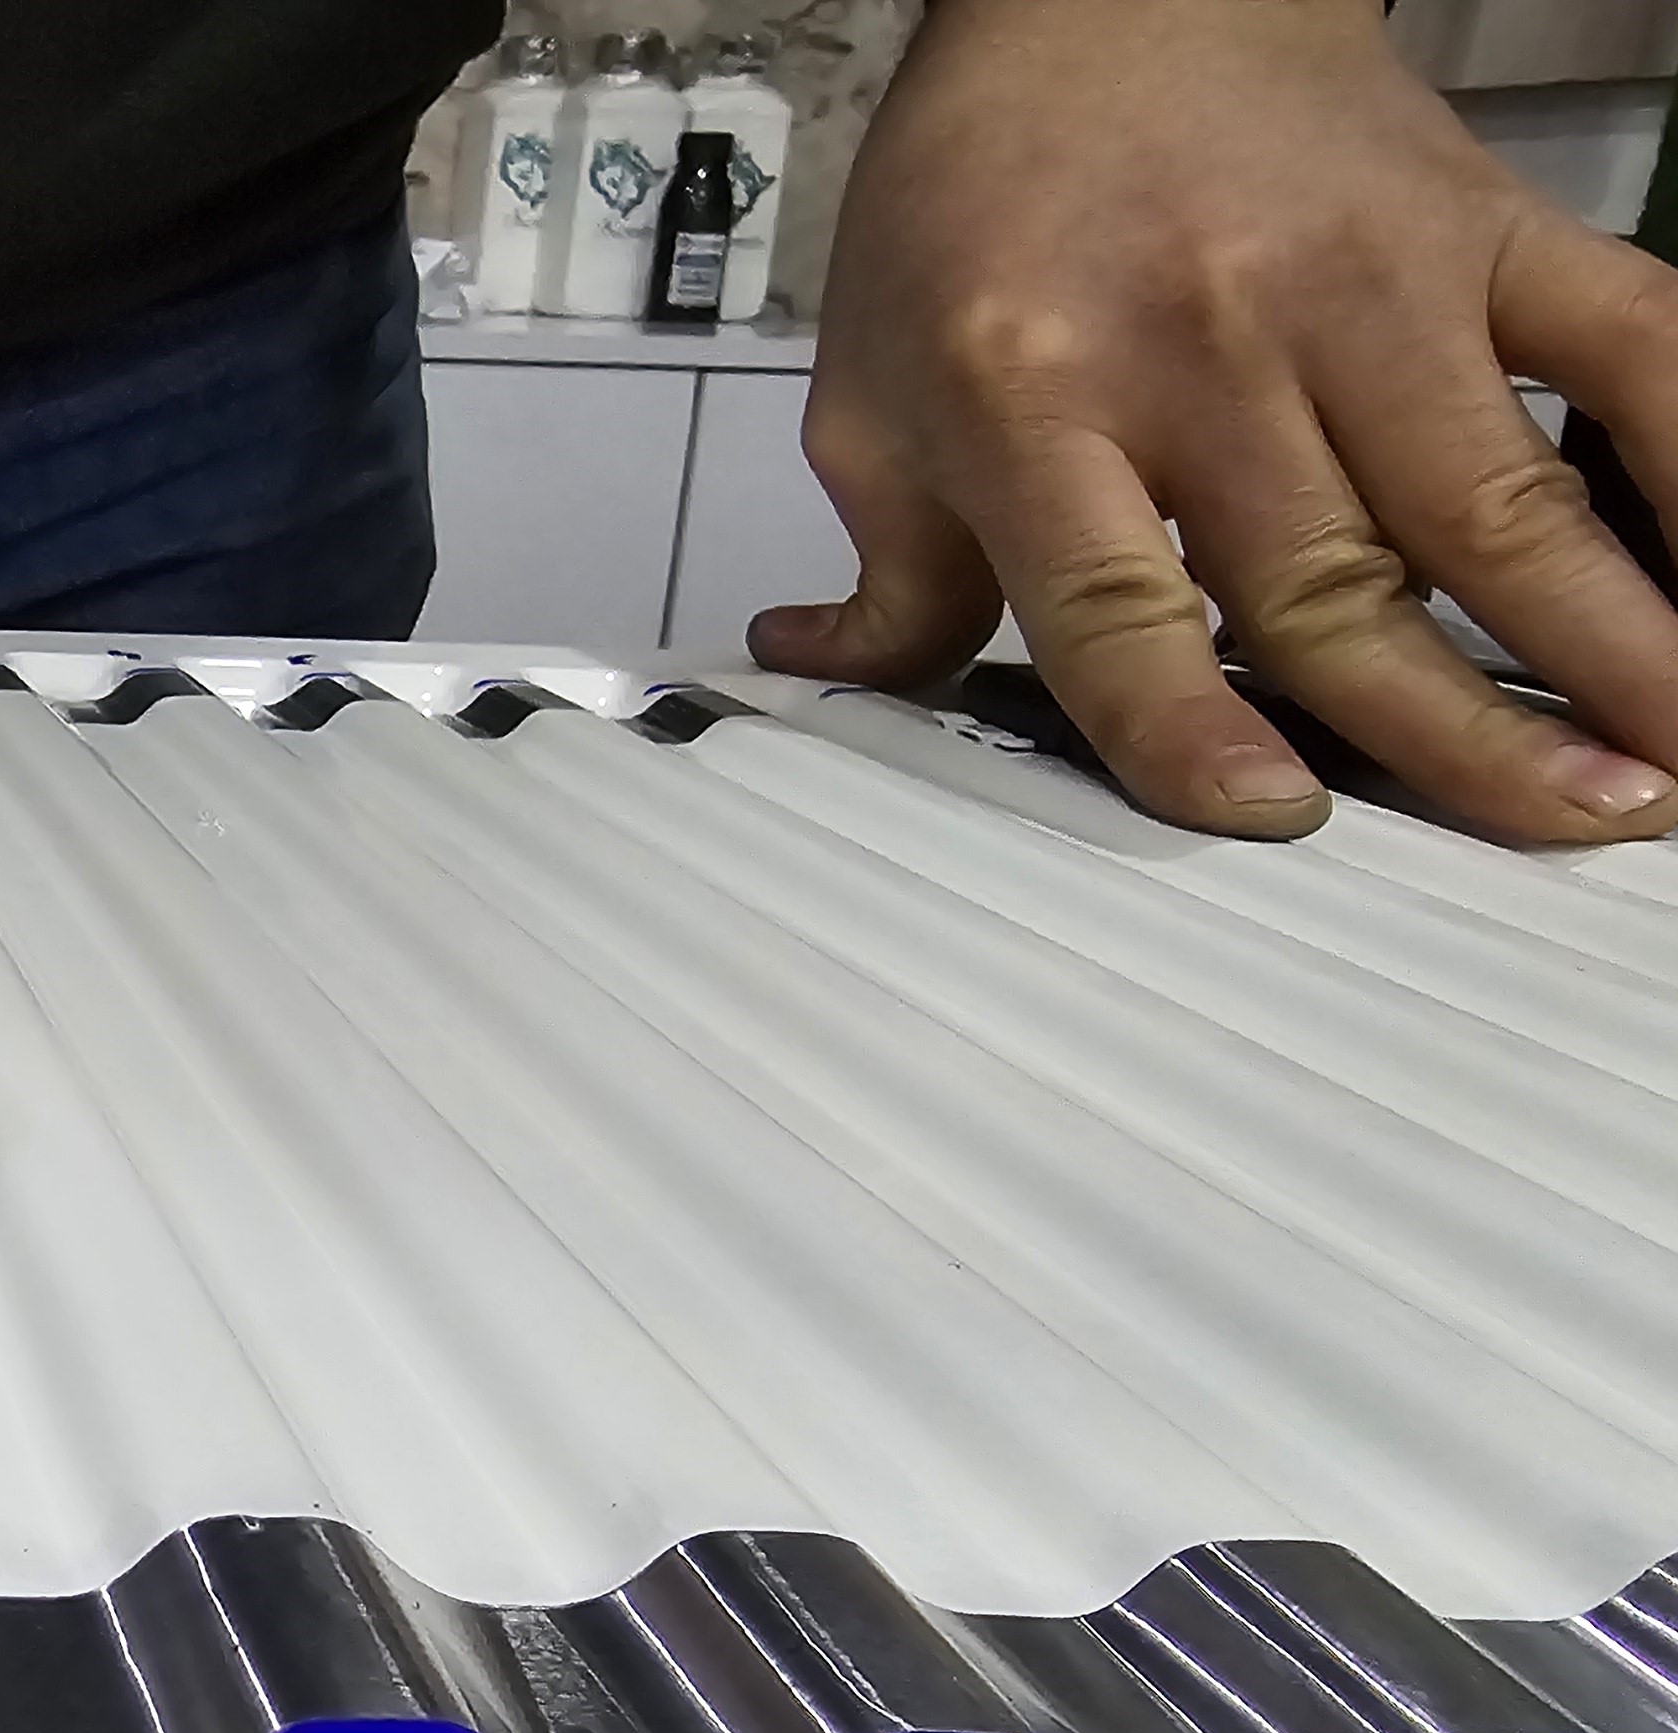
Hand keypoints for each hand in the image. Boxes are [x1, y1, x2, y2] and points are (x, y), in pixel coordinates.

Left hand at [759, 0, 1677, 842]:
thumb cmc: (986, 199)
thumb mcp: (875, 389)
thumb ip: (890, 567)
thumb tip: (837, 686)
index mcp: (1028, 391)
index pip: (1110, 601)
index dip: (1186, 724)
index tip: (1267, 815)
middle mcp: (1205, 346)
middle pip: (1336, 578)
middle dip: (1460, 728)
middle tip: (1563, 832)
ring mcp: (1366, 288)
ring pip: (1498, 495)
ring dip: (1604, 636)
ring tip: (1664, 761)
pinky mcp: (1489, 233)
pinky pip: (1630, 346)